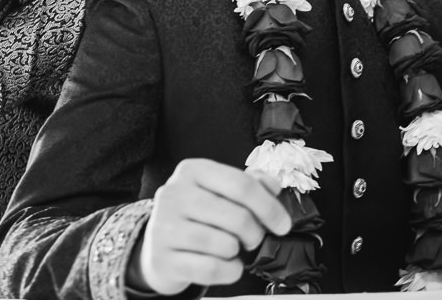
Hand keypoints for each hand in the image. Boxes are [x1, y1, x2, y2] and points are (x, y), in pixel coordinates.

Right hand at [136, 159, 291, 294]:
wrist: (159, 247)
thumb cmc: (196, 215)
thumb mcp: (219, 190)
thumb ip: (249, 183)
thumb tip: (273, 187)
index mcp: (192, 170)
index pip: (242, 185)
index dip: (270, 207)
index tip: (283, 224)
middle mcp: (174, 194)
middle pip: (237, 216)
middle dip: (255, 233)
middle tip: (254, 239)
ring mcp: (164, 227)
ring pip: (225, 244)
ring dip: (238, 252)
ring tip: (232, 249)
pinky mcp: (162, 259)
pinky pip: (211, 269)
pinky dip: (229, 271)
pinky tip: (226, 265)